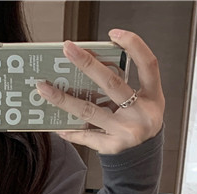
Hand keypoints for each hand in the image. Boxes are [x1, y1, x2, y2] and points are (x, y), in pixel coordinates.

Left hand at [35, 31, 164, 155]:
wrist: (143, 156)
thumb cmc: (140, 121)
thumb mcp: (144, 101)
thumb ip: (125, 84)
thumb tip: (88, 65)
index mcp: (152, 96)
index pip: (148, 64)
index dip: (134, 46)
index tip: (114, 33)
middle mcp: (140, 113)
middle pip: (111, 84)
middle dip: (87, 64)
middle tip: (67, 50)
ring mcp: (125, 132)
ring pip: (89, 111)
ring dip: (64, 99)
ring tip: (44, 88)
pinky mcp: (111, 147)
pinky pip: (86, 136)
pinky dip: (70, 131)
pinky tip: (56, 125)